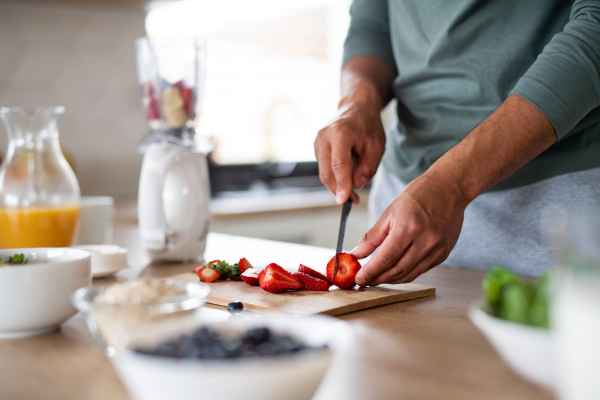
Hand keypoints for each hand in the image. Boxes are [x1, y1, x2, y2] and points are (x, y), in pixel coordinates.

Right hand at [314, 103, 385, 203]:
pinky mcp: (317, 149)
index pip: (338, 163)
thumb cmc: (367, 126)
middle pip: (327, 172)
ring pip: (324, 173)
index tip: (344, 200)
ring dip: (336, 186)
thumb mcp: (377, 146)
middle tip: (353, 201)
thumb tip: (356, 185)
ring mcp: (317, 142)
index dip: (341, 184)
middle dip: (338, 190)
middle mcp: (324, 137)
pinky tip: (346, 179)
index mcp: (340, 132)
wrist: (355, 109)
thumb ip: (368, 167)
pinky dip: (334, 178)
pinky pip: (324, 169)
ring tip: (352, 192)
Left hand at [352, 175, 466, 284]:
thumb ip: (372, 236)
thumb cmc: (419, 194)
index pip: (386, 259)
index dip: (370, 272)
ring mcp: (437, 249)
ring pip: (409, 274)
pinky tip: (394, 271)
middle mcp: (426, 241)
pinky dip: (405, 273)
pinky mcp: (444, 254)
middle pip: (397, 270)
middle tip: (365, 281)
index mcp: (409, 228)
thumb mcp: (390, 211)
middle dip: (378, 279)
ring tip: (377, 278)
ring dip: (391, 280)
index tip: (359, 279)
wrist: (449, 188)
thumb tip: (357, 253)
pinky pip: (420, 270)